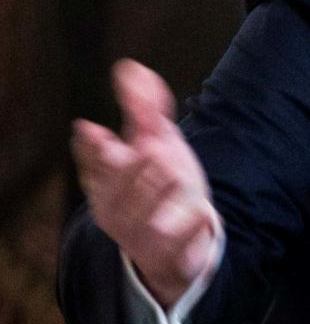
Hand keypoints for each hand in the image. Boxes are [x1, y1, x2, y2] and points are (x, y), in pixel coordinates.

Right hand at [71, 59, 218, 307]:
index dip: (91, 150)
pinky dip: (189, 232)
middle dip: (128, 173)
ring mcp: (144, 235)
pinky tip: (203, 215)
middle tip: (148, 151)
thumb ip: (143, 109)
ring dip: (157, 197)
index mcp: (108, 182)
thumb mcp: (154, 145)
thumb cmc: (159, 185)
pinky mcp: (171, 255)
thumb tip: (129, 67)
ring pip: (143, 220)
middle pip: (117, 193)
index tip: (92, 130)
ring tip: (173, 175)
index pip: (93, 166)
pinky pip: (177, 248)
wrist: (176, 247)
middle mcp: (119, 209)